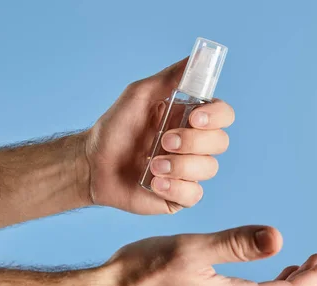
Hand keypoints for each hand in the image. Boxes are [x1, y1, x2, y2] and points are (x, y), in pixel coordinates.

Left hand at [83, 58, 234, 213]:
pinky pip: (194, 195)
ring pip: (209, 169)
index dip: (216, 116)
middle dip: (193, 142)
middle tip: (164, 141)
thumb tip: (196, 58)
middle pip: (221, 142)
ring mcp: (189, 172)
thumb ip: (169, 78)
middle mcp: (194, 145)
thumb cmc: (115, 128)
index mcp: (190, 119)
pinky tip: (154, 183)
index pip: (223, 115)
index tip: (195, 117)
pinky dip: (175, 188)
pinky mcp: (180, 196)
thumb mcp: (139, 95)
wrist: (93, 164)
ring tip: (152, 165)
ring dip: (180, 165)